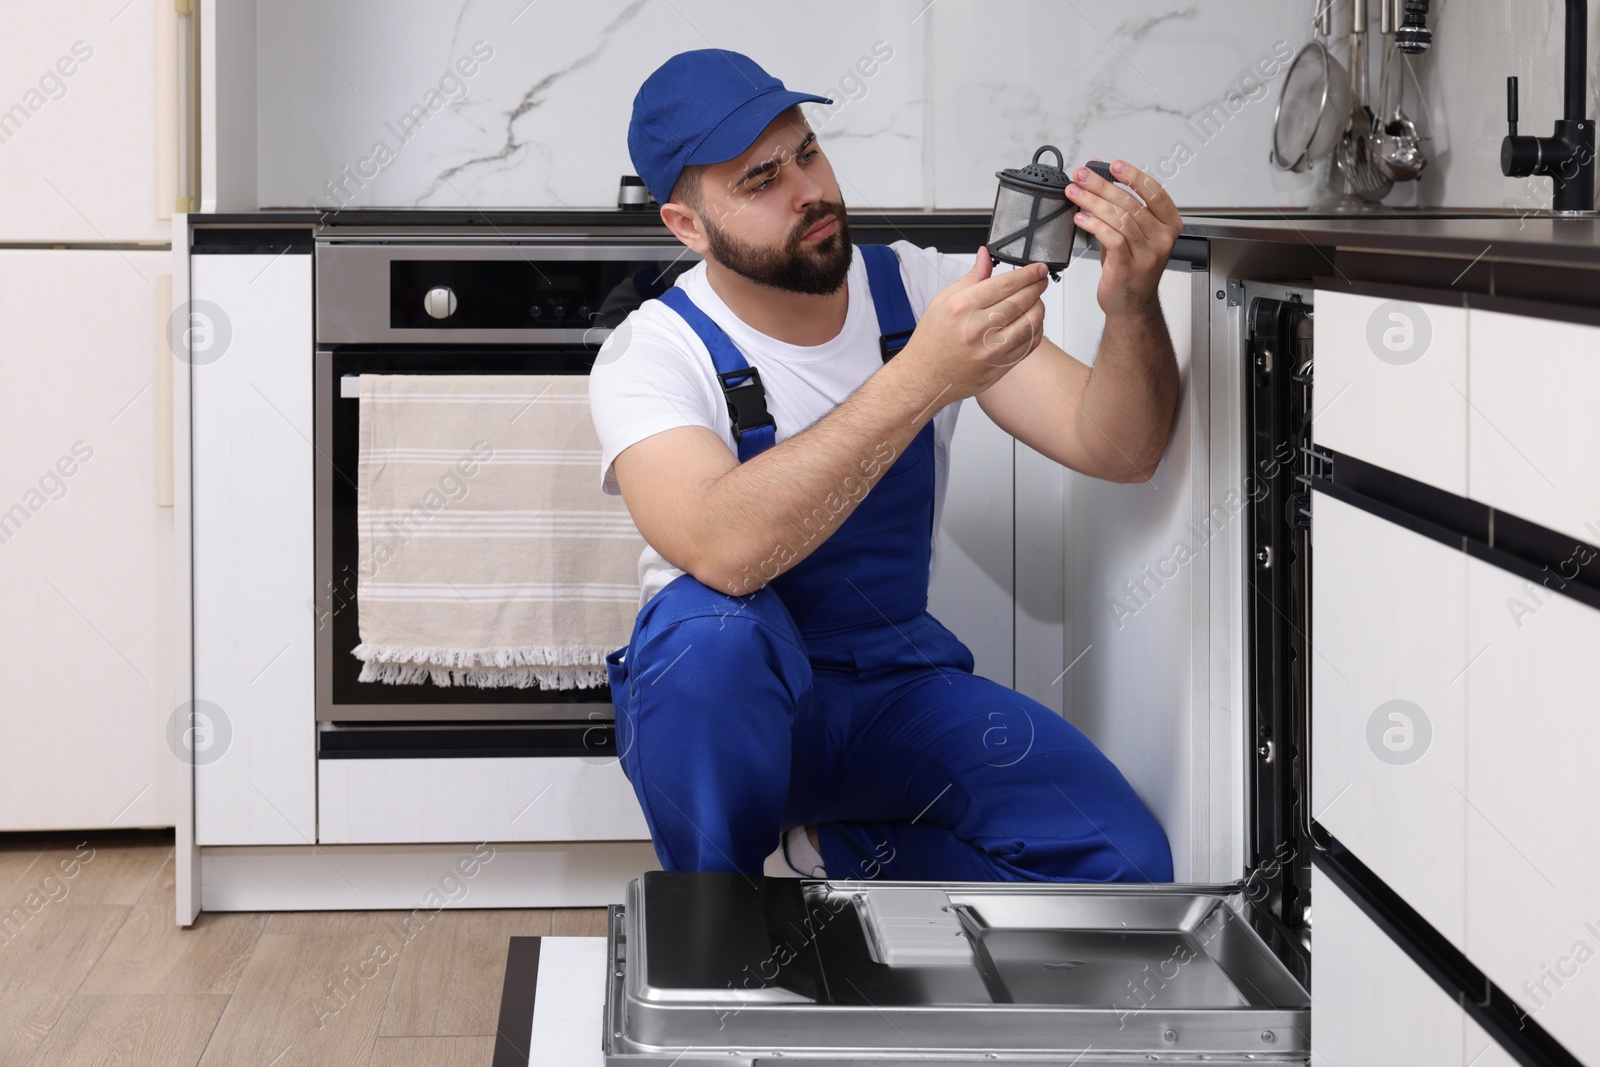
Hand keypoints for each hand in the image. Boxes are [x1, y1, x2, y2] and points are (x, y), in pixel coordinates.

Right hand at [902, 246, 1048, 402]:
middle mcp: (977, 328)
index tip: (1038, 269)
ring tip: (1035, 300)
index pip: (1006, 283)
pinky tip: (1031, 322)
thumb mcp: (943, 301)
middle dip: (1037, 286)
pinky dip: (1036, 329)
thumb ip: (971, 278)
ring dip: (1039, 307)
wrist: (923, 377)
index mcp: (962, 307)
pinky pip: (1030, 344)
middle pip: (1022, 300)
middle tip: (1040, 281)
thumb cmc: (931, 341)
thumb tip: (986, 255)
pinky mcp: (1000, 367)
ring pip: (1032, 322)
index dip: (1029, 273)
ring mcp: (991, 351)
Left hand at [1064, 159, 1181, 317]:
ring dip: (1093, 202)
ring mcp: (1148, 254)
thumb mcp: (1132, 234)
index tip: (1113, 164)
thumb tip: (1098, 176)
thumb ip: (1119, 208)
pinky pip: (1111, 238)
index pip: (1155, 192)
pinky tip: (1080, 218)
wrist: (1131, 305)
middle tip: (1082, 175)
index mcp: (1169, 225)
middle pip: (1131, 203)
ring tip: (1075, 193)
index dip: (1134, 176)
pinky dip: (1093, 225)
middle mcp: (1162, 238)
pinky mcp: (1129, 266)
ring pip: (1120, 218)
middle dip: (1102, 185)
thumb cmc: (1130, 267)